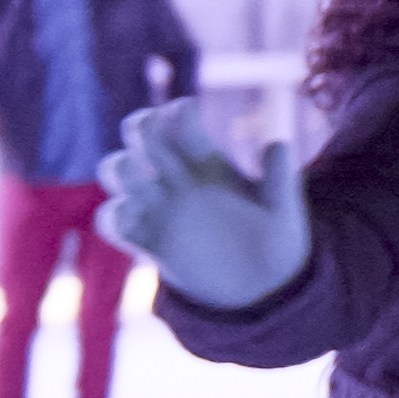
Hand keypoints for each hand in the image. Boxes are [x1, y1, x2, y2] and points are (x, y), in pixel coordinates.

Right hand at [100, 100, 309, 311]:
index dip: (177, 112)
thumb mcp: (284, 211)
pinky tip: (127, 213)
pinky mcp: (150, 243)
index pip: (182, 126)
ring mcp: (162, 211)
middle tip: (149, 128)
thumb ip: (279, 180)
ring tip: (136, 171)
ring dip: (120, 168)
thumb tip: (277, 144)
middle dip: (141, 127)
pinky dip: (114, 217)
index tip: (185, 109)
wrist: (265, 288)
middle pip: (144, 140)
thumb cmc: (277, 241)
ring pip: (123, 176)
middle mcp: (180, 183)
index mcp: (210, 166)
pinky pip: (118, 224)